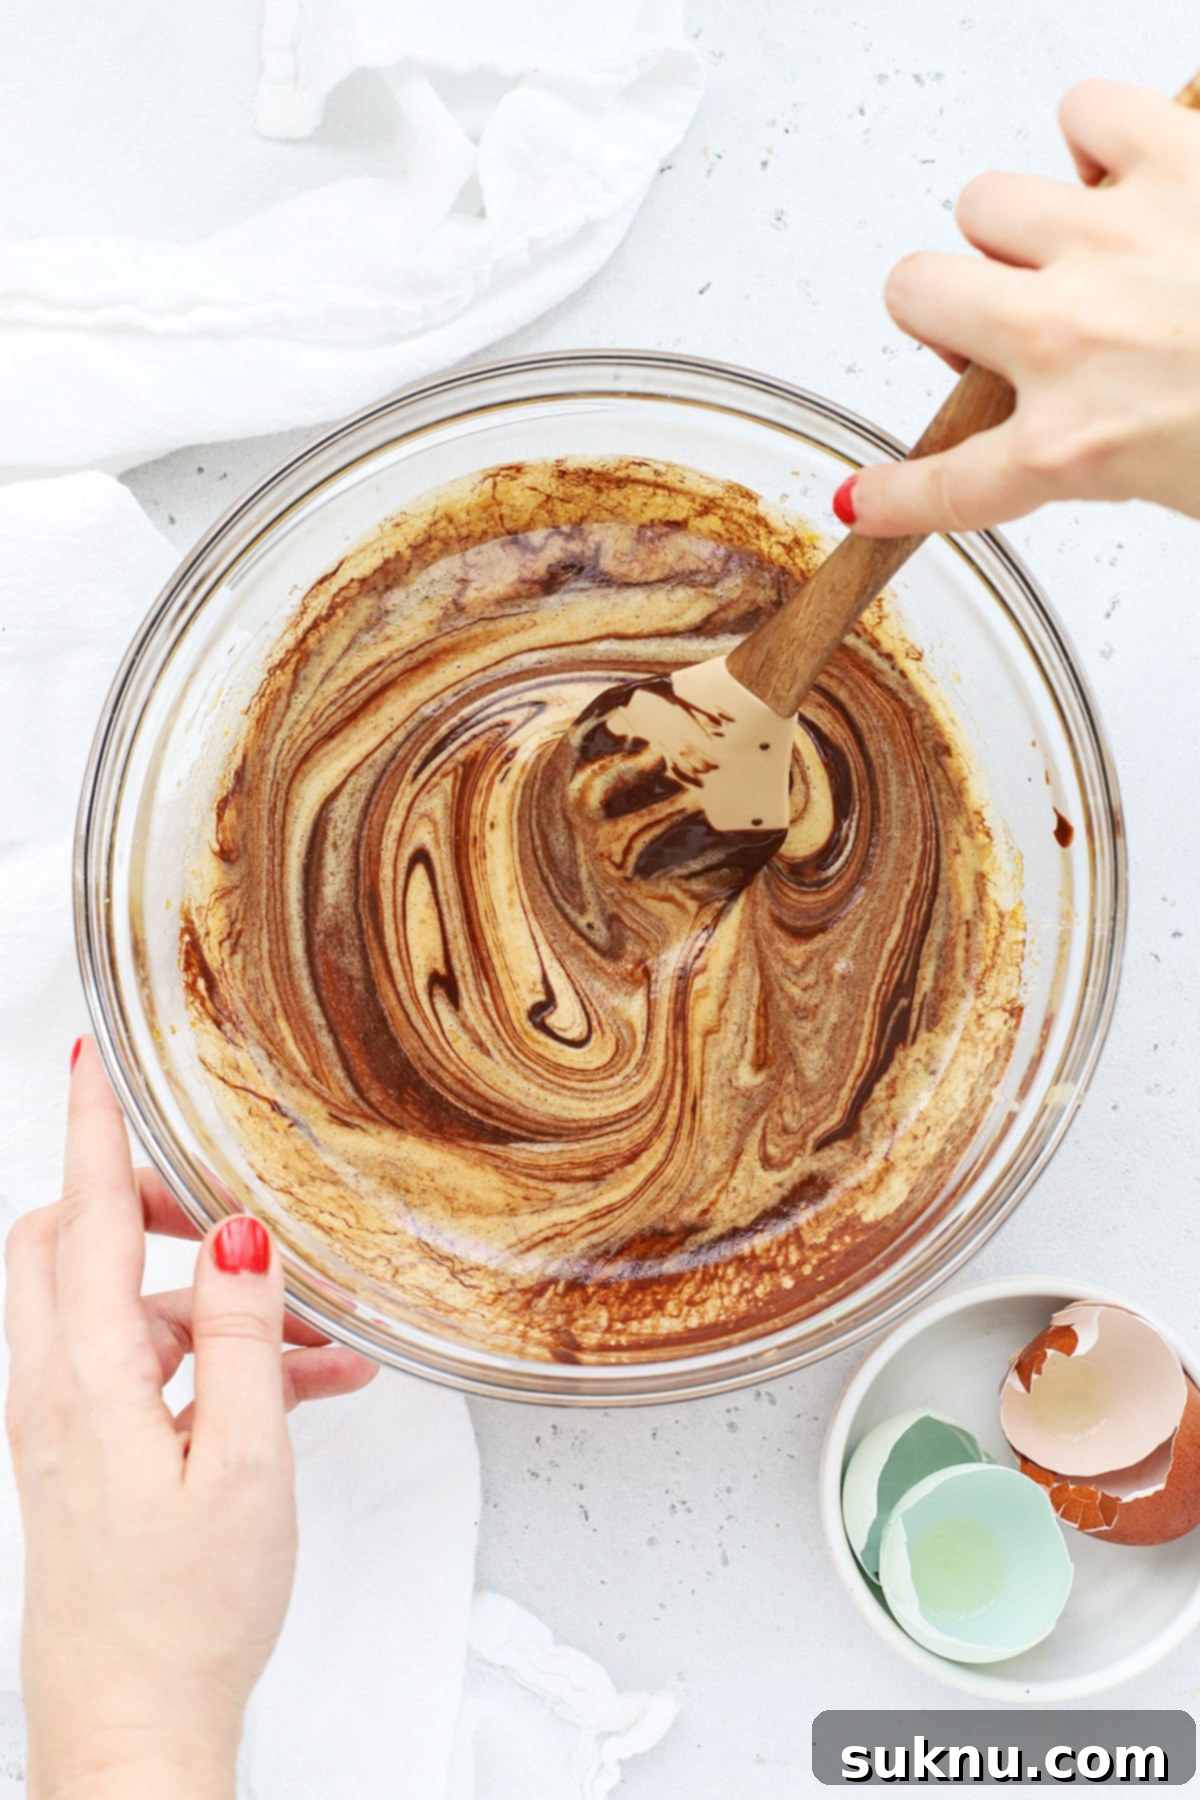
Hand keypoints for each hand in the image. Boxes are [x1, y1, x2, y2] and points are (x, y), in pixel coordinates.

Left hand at [4, 1039, 377, 1799]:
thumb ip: (242, 1335)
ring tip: (317, 1341)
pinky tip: (299, 1389)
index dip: (91, 1124)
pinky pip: (142, 1368)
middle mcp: (56, 1390)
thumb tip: (236, 1235)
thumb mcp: (245, 1464)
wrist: (133, 1729)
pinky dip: (213, 1357)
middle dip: (136, 1202)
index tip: (93, 1055)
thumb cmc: (182, 1617)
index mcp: (86, 1378)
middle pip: (64, 1243)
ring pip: (119, 1309)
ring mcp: (67, 1425)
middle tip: (218, 1203)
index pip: (77, 1216)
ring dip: (208, 1300)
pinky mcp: (88, 1456)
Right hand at [842, 80, 1199, 535]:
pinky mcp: (1176, 156)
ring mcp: (1115, 237)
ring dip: (1022, 228)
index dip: (897, 497)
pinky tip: (1135, 176)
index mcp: (1076, 444)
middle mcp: (1069, 337)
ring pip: (986, 199)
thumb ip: (1104, 459)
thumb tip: (1063, 441)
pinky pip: (1085, 114)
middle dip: (944, 310)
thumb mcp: (1187, 486)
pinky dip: (1100, 141)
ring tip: (1084, 247)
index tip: (870, 500)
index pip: (948, 486)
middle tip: (1002, 326)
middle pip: (916, 290)